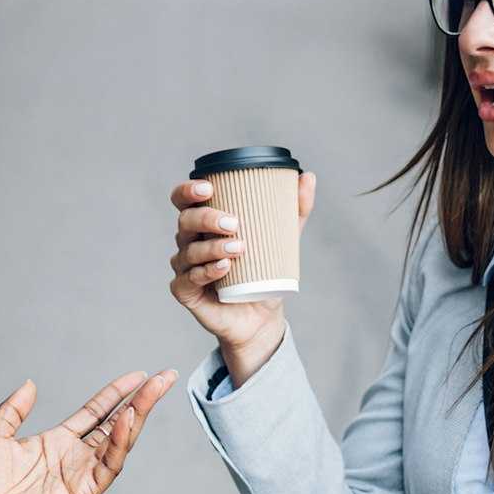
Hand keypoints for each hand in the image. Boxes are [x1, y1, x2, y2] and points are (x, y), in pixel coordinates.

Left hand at [0, 370, 176, 493]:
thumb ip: (13, 409)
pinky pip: (108, 467)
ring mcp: (81, 475)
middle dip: (141, 400)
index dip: (117, 394)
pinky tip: (126, 422)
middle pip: (116, 424)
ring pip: (119, 442)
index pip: (96, 413)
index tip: (137, 376)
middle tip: (163, 378)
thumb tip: (29, 384)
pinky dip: (119, 444)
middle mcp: (74, 457)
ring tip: (151, 393)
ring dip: (137, 417)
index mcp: (56, 442)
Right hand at [167, 172, 318, 387]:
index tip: (208, 188)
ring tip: (239, 248)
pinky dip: (206, 272)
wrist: (262, 317)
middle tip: (234, 223)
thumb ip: (295, 209)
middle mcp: (190, 243)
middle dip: (206, 218)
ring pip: (189, 251)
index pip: (184, 200)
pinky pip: (188, 280)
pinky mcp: (186, 292)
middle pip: (185, 221)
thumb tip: (309, 176)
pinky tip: (224, 268)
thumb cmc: (264, 273)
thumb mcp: (284, 239)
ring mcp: (185, 268)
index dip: (188, 191)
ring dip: (212, 247)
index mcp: (204, 224)